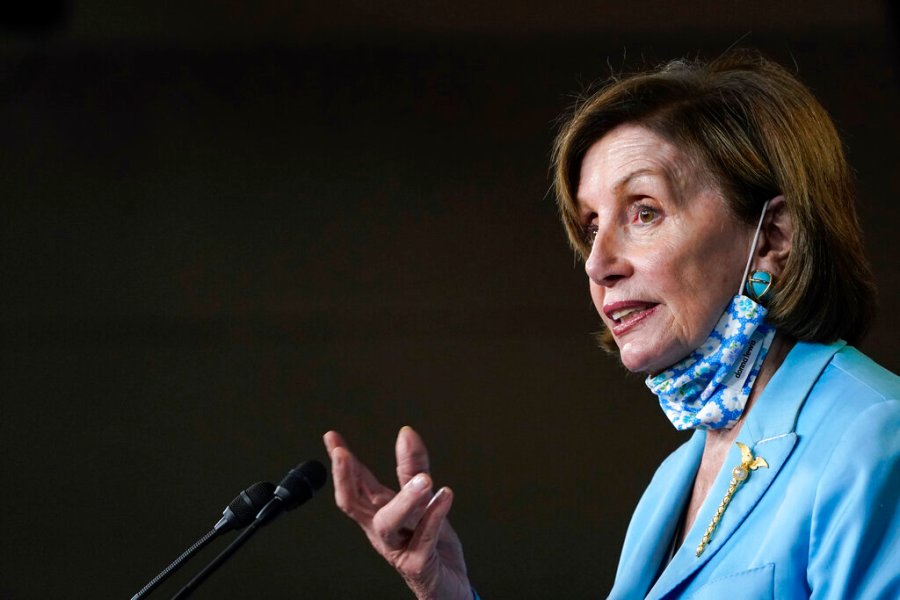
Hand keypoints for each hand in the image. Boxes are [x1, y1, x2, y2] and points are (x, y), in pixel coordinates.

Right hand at [324, 427, 471, 599]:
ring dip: (404, 499)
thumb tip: (406, 434)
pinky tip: (445, 496)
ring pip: (388, 523)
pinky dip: (434, 516)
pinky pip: (424, 539)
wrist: (448, 586)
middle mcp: (382, 530)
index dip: (342, 459)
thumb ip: (413, 468)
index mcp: (380, 512)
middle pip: (354, 504)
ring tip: (424, 479)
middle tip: (342, 454)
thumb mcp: (423, 498)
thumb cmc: (431, 544)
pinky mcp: (418, 564)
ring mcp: (397, 548)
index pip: (355, 483)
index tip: (331, 436)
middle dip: (345, 477)